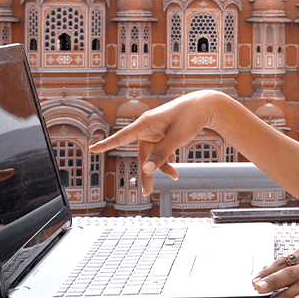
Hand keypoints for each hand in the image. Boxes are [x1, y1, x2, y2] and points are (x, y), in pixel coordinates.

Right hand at [89, 90, 222, 193]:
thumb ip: (161, 154)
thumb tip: (146, 169)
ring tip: (175, 176)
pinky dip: (167, 158)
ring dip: (162, 165)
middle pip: (142, 154)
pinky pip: (161, 149)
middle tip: (146, 193)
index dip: (106, 144)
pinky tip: (175, 163)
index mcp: (145, 123)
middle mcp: (147, 126)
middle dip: (147, 173)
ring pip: (153, 153)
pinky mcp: (164, 132)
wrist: (206, 104)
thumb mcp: (176, 137)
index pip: (121, 136)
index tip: (92, 148)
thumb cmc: (190, 116)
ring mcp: (156, 130)